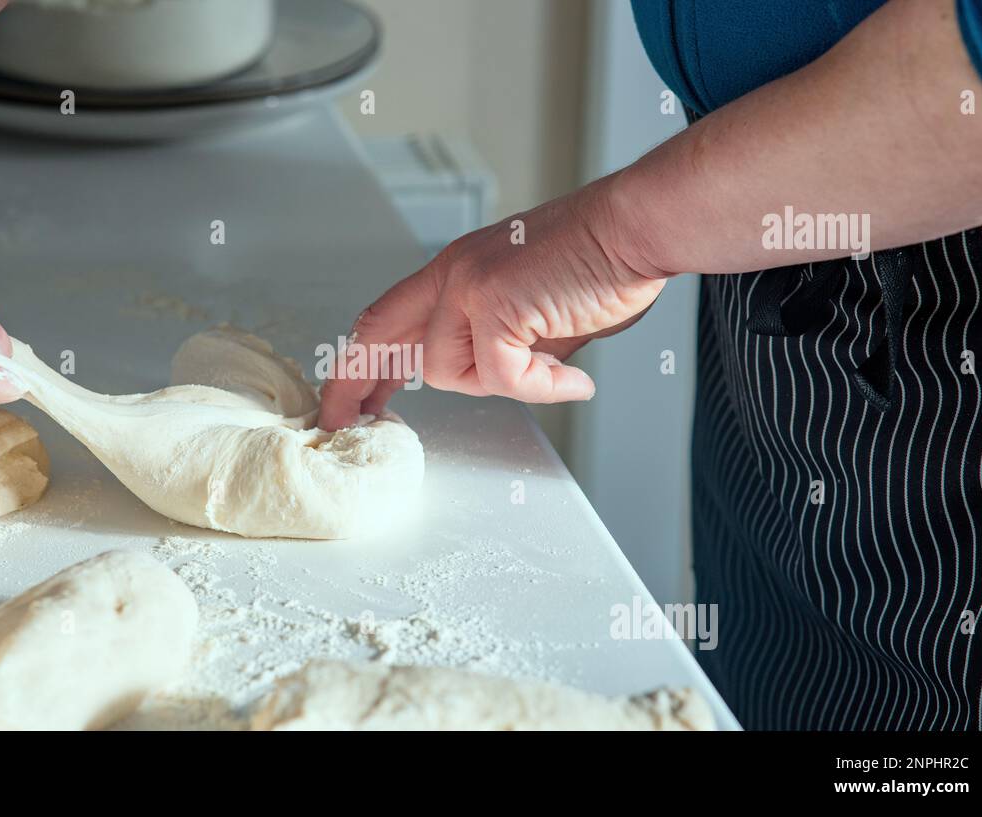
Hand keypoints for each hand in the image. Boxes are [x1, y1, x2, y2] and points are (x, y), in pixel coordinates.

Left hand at [317, 180, 669, 429]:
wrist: (637, 228)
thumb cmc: (601, 264)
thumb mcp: (532, 305)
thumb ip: (498, 336)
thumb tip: (493, 374)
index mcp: (457, 269)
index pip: (387, 317)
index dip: (361, 362)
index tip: (351, 398)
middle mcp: (452, 272)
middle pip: (377, 337)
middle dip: (353, 387)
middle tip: (343, 424)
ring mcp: (468, 285)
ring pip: (447, 372)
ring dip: (504, 383)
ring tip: (553, 366)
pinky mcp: (493, 302)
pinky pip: (501, 377)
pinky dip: (542, 387)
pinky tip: (573, 378)